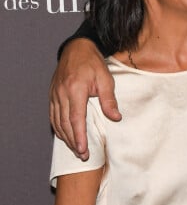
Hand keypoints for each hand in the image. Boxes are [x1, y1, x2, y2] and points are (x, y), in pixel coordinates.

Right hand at [49, 38, 120, 159]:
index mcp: (75, 90)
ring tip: (75, 149)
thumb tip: (116, 118)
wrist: (77, 48)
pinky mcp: (52, 94)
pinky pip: (53, 115)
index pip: (76, 118)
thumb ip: (109, 99)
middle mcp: (62, 94)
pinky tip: (64, 135)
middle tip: (82, 155)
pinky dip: (58, 127)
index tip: (83, 150)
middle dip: (73, 141)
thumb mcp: (106, 79)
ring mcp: (55, 94)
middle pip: (65, 124)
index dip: (79, 136)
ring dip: (65, 137)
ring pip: (57, 121)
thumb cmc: (93, 63)